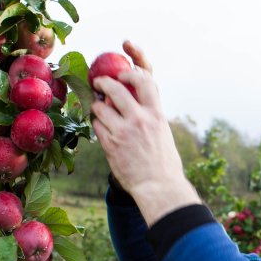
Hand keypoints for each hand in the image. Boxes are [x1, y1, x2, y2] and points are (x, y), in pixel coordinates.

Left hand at [91, 43, 200, 225]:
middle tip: (98, 83)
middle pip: (115, 89)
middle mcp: (139, 119)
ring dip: (97, 106)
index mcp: (156, 114)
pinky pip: (97, 127)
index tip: (122, 74)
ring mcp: (123, 132)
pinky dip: (97, 125)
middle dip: (103, 82)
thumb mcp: (163, 133)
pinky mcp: (110, 145)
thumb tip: (134, 103)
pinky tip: (101, 128)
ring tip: (99, 110)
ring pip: (100, 108)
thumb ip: (150, 116)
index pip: (144, 81)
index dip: (131, 73)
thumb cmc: (164, 163)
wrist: (158, 187)